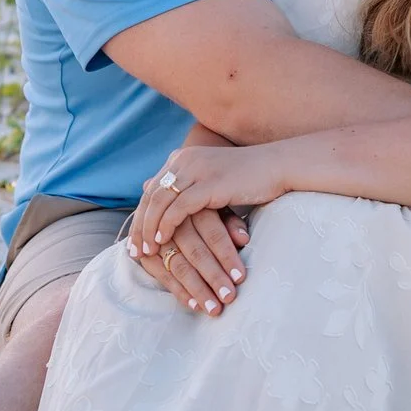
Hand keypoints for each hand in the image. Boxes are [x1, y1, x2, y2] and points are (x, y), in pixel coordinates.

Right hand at [126, 207, 252, 315]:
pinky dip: (179, 291)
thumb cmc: (203, 212)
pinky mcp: (146, 254)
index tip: (240, 277)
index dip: (226, 255)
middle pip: (195, 252)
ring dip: (197, 289)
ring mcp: (156, 239)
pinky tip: (194, 305)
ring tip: (213, 308)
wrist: (165, 209)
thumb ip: (231, 223)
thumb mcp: (219, 210)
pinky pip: (162, 275)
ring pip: (178, 265)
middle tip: (228, 297)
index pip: (213, 233)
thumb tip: (244, 239)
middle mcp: (174, 221)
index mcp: (195, 206)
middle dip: (213, 276)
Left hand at [135, 144, 294, 255]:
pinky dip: (167, 225)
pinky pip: (178, 208)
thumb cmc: (249, 178)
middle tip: (133, 251)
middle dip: (139, 225)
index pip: (152, 189)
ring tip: (146, 251)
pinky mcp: (208, 183)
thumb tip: (170, 207)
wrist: (278, 166)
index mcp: (182, 158)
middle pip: (151, 196)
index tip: (135, 240)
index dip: (141, 215)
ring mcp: (195, 170)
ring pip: (160, 202)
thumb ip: (189, 189)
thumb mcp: (212, 182)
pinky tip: (162, 241)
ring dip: (149, 229)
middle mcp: (184, 160)